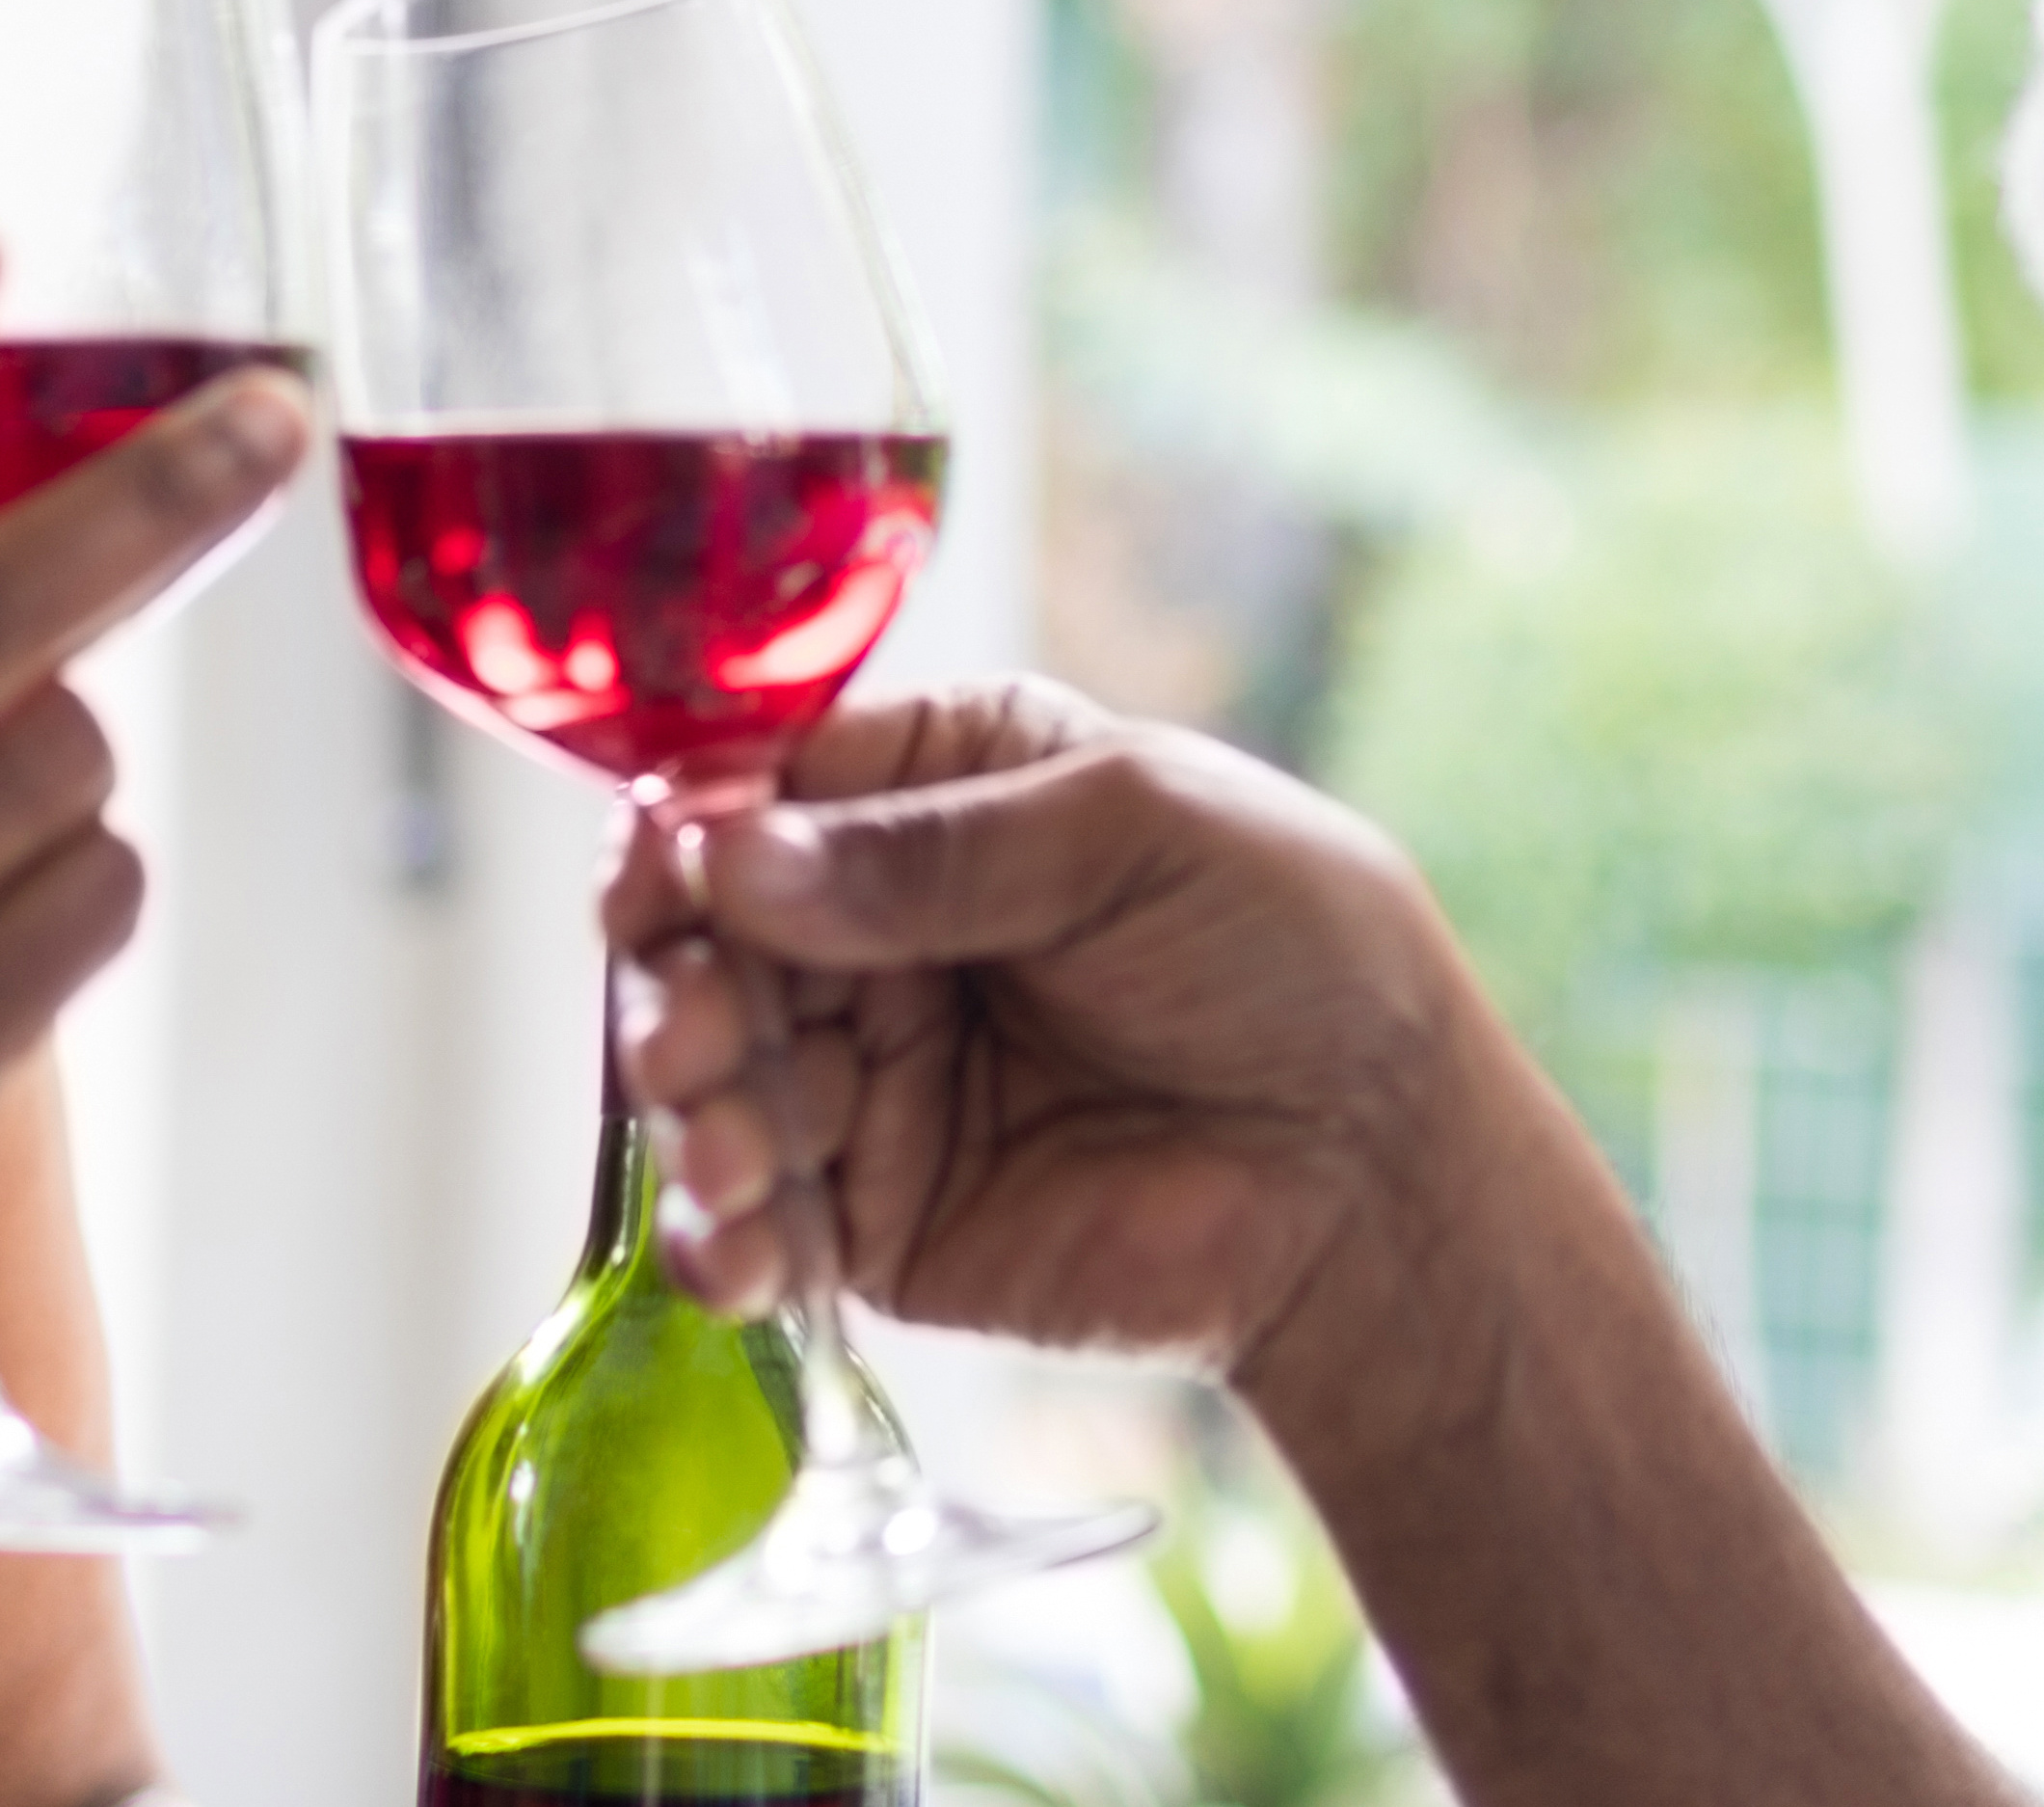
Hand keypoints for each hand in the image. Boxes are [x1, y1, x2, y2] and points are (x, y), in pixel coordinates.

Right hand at [601, 680, 1506, 1384]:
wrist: (1382, 1169)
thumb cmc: (1293, 955)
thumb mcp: (1127, 837)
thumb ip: (931, 855)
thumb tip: (736, 860)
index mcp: (940, 793)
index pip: (763, 792)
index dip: (693, 832)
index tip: (662, 874)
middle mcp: (884, 930)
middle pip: (712, 944)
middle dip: (680, 985)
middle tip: (696, 1034)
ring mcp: (875, 1080)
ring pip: (716, 1085)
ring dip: (692, 1116)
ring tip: (729, 1148)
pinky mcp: (884, 1223)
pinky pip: (764, 1228)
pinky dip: (724, 1243)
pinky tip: (735, 1252)